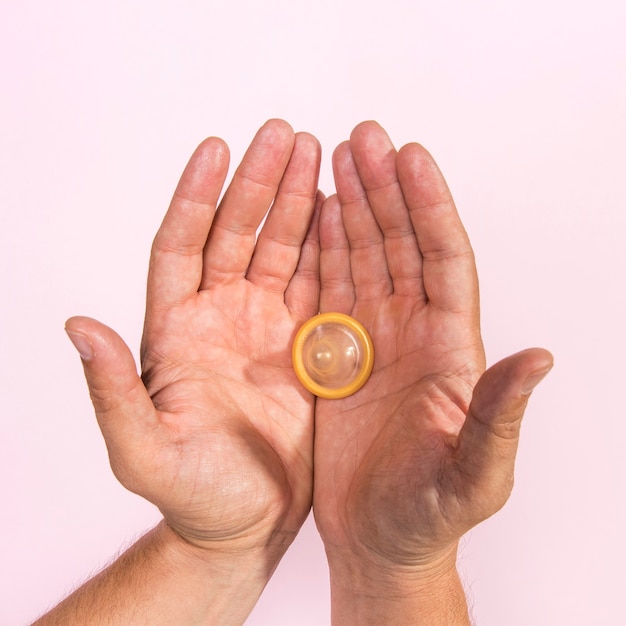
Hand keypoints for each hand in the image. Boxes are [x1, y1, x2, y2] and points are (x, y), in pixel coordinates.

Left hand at [66, 120, 320, 556]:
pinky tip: (338, 209)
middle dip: (258, 183)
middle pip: (235, 234)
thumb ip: (112, 393)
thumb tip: (77, 328)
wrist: (248, 522)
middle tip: (282, 134)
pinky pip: (315, 282)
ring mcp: (264, 326)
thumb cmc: (194, 495)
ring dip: (295, 201)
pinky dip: (326, 245)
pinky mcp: (303, 343)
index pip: (180, 247)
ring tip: (315, 152)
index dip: (196, 197)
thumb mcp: (143, 453)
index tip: (216, 148)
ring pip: (278, 248)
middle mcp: (219, 318)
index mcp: (176, 333)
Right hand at [313, 122, 551, 585]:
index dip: (430, 208)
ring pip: (366, 258)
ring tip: (336, 159)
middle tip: (364, 138)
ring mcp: (374, 341)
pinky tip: (317, 216)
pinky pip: (332, 289)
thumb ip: (499, 416)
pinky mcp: (339, 355)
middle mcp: (414, 334)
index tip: (411, 158)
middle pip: (402, 245)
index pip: (443, 262)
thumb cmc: (428, 514)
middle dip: (384, 189)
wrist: (380, 540)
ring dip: (353, 207)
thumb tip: (539, 360)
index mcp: (451, 352)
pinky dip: (324, 250)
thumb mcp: (473, 473)